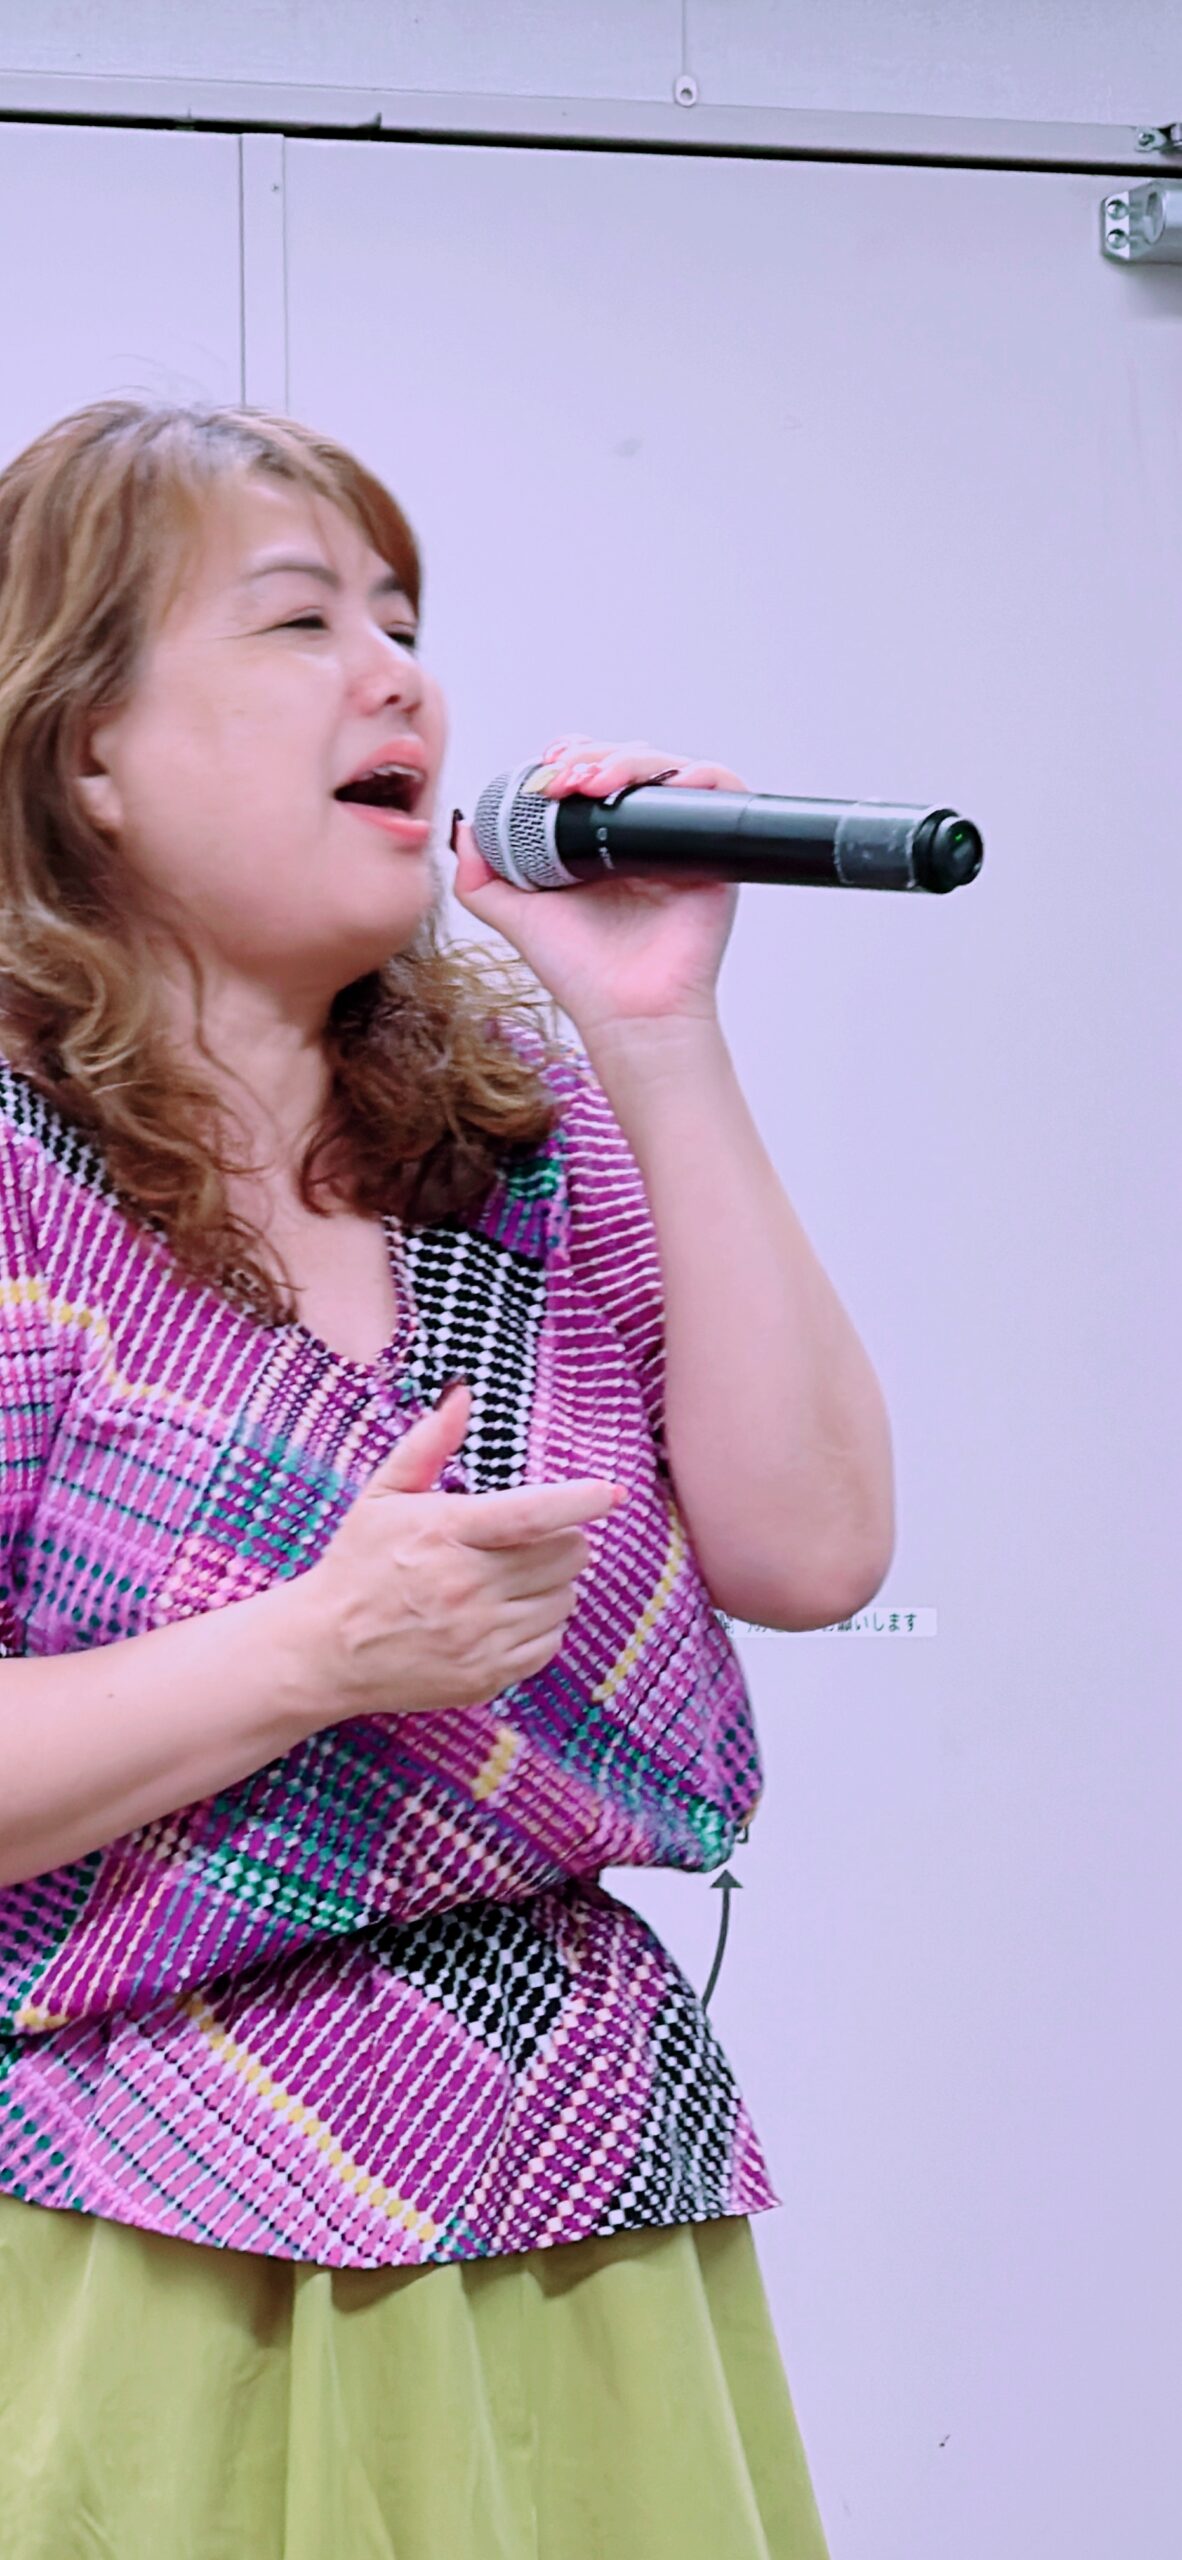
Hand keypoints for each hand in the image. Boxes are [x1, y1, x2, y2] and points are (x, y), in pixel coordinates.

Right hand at [285, 1383, 624, 1719]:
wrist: (325, 1649)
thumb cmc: (358, 1564)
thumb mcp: (382, 1496)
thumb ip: (428, 1445)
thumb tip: (463, 1395)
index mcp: (446, 1534)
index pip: (533, 1514)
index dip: (579, 1501)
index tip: (611, 1493)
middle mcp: (467, 1587)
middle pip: (566, 1556)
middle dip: (561, 1540)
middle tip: (530, 1539)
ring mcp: (480, 1637)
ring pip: (565, 1599)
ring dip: (552, 1583)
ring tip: (511, 1577)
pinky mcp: (488, 1675)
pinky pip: (551, 1641)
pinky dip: (542, 1624)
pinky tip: (507, 1612)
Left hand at [449, 734, 746, 1043]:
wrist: (628, 1012)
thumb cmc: (582, 973)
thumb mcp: (516, 916)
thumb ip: (482, 876)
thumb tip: (465, 826)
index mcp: (602, 844)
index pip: (594, 774)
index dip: (573, 757)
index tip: (545, 770)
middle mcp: (642, 838)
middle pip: (630, 763)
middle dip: (593, 756)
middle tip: (562, 778)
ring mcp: (680, 842)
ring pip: (667, 769)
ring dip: (630, 761)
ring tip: (594, 784)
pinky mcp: (716, 852)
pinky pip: (721, 790)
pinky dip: (696, 775)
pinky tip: (660, 787)